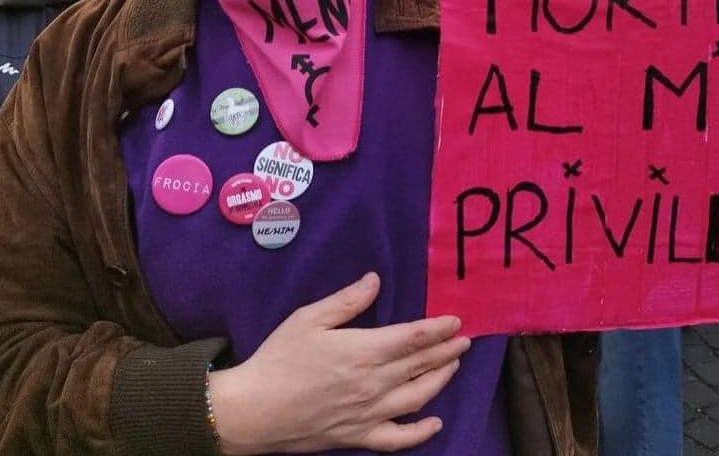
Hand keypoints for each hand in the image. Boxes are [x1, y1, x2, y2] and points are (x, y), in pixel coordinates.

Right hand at [209, 272, 470, 453]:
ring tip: (453, 366)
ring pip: (417, 397)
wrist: (253, 411)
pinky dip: (420, 432)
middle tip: (465, 340)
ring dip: (440, 380)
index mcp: (364, 351)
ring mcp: (369, 414)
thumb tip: (376, 280)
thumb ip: (347, 301)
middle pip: (421, 365)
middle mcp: (374, 384)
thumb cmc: (279, 359)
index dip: (438, 329)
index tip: (456, 321)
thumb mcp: (309, 318)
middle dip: (447, 351)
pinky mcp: (358, 438)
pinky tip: (435, 422)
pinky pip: (397, 438)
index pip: (413, 338)